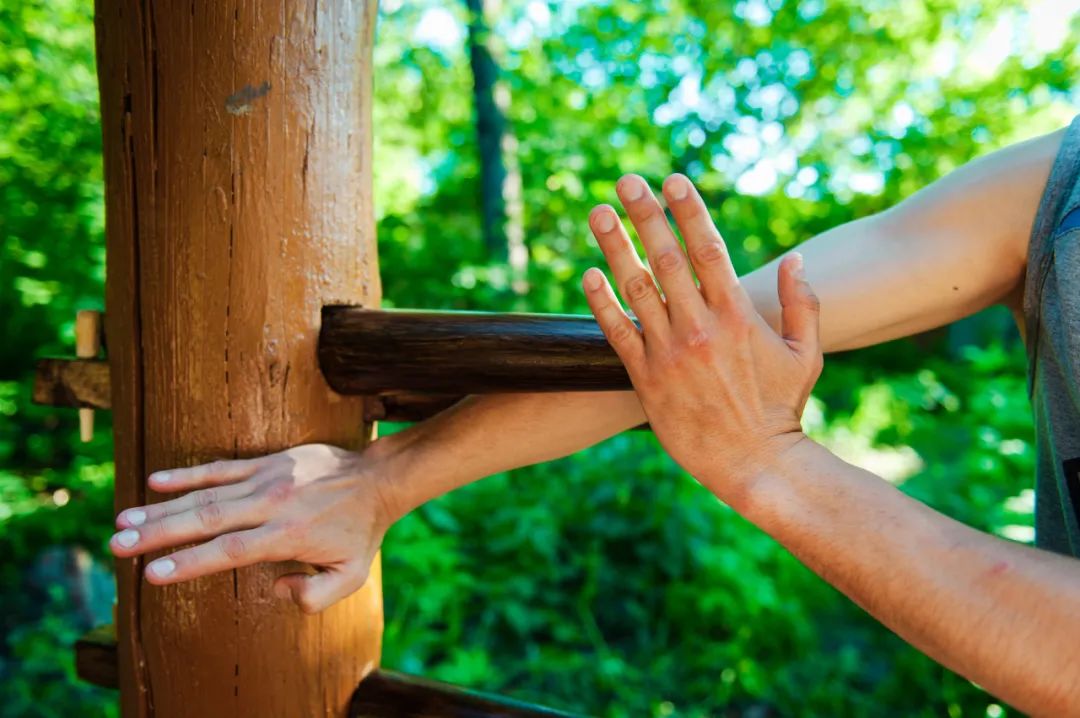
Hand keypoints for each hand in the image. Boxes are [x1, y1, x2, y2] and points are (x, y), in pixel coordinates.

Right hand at [109, 442, 401, 612]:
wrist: (376, 479)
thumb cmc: (360, 533)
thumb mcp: (350, 576)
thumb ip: (314, 596)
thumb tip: (274, 589)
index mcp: (287, 535)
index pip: (228, 551)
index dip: (189, 563)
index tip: (152, 574)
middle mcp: (271, 505)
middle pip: (206, 520)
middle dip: (159, 534)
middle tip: (118, 546)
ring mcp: (267, 479)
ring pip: (206, 493)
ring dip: (162, 508)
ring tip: (123, 521)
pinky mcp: (267, 461)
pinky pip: (221, 467)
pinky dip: (187, 474)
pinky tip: (154, 481)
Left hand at [582, 173, 821, 499]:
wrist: (753, 463)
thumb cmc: (781, 408)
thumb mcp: (807, 353)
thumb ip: (803, 303)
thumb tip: (796, 258)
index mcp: (738, 315)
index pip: (709, 249)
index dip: (688, 211)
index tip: (671, 180)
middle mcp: (701, 328)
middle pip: (667, 258)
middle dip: (645, 215)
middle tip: (626, 181)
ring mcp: (670, 352)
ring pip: (636, 288)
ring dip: (615, 247)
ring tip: (597, 212)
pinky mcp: (646, 378)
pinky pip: (618, 333)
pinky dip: (601, 303)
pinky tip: (587, 274)